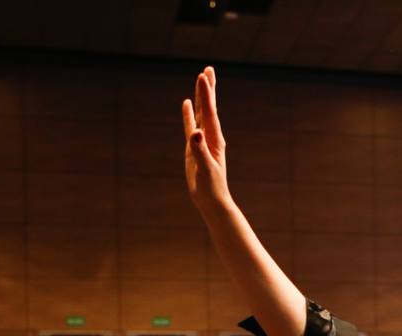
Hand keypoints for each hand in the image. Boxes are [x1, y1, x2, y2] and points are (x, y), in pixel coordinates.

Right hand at [182, 66, 230, 212]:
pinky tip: (186, 103)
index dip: (205, 94)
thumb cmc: (211, 187)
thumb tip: (196, 132)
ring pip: (201, 113)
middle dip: (208, 89)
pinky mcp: (194, 146)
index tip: (202, 75)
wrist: (212, 200)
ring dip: (201, 97)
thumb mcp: (205, 169)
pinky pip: (190, 124)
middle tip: (208, 69)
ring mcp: (202, 140)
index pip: (209, 112)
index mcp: (214, 139)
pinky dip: (188, 113)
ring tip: (201, 79)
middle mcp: (210, 136)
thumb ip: (200, 150)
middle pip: (209, 107)